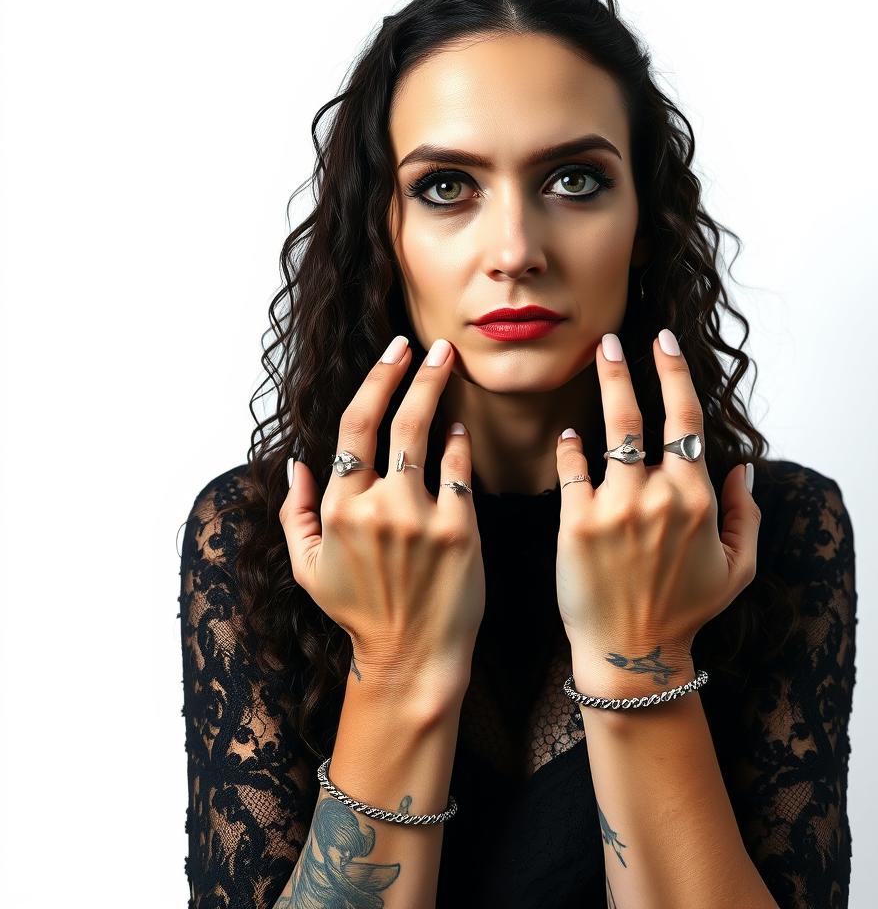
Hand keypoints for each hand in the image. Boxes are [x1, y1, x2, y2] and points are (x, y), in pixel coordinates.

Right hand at [278, 336, 484, 704]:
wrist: (410, 657)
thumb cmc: (359, 613)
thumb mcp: (307, 569)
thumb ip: (294, 514)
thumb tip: (294, 466)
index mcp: (337, 509)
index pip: (352, 428)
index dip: (374, 383)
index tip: (393, 354)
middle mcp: (375, 506)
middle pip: (393, 421)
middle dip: (411, 372)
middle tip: (432, 345)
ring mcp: (418, 517)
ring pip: (426, 435)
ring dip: (437, 391)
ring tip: (449, 362)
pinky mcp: (459, 530)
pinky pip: (460, 471)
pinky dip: (460, 444)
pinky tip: (460, 429)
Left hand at [554, 330, 759, 690]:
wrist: (632, 657)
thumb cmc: (685, 613)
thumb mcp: (738, 569)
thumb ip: (747, 515)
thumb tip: (746, 468)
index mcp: (698, 499)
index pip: (688, 420)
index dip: (675, 374)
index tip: (664, 344)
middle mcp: (659, 496)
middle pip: (644, 415)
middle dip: (630, 367)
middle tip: (614, 338)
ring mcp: (616, 507)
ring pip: (610, 431)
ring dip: (604, 387)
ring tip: (596, 356)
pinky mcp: (576, 524)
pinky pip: (573, 470)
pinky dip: (570, 448)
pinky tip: (569, 437)